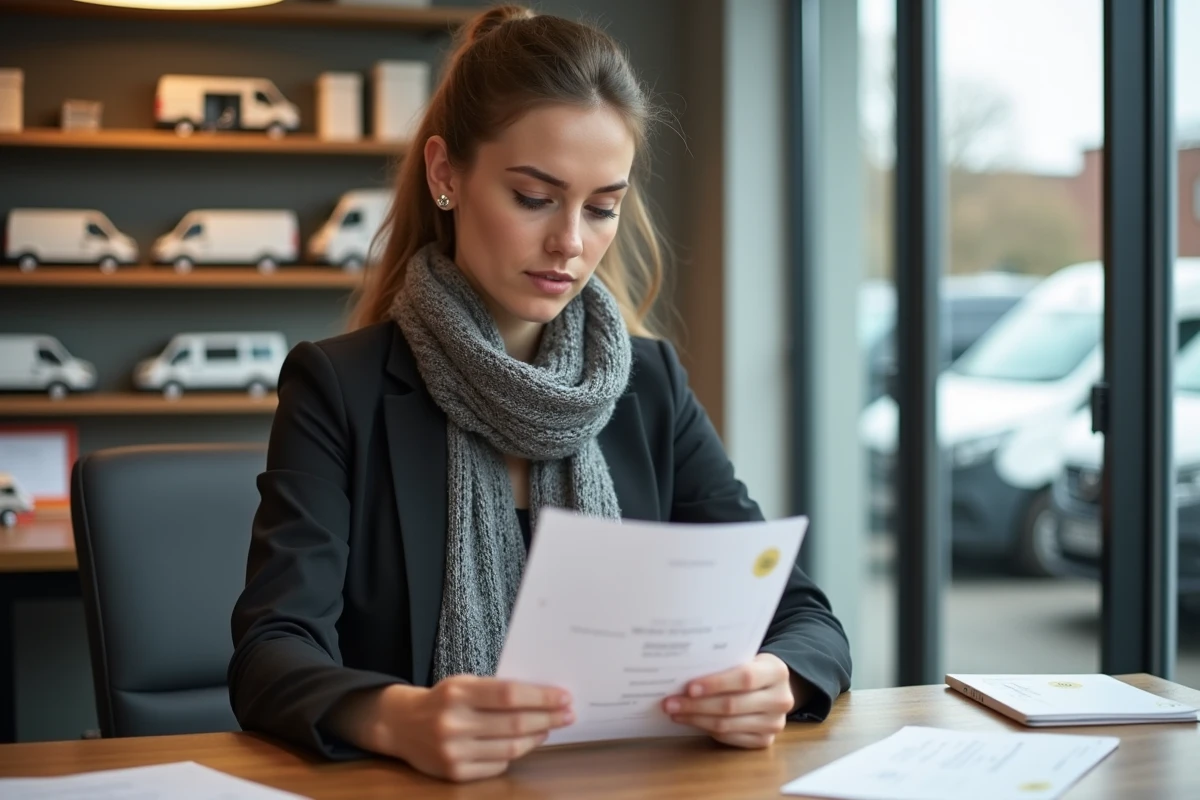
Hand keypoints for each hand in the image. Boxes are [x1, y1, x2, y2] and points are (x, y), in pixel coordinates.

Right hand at [376, 676, 574, 781]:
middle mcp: (453, 723)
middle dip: (548, 718)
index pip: (509, 695)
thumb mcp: (464, 684)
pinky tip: (525, 743)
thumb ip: (496, 690)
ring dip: (536, 737)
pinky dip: (515, 754)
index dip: (541, 697)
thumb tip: (543, 698)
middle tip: (568, 714)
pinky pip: (497, 766)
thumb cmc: (443, 700)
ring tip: (550, 727)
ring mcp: (453, 751)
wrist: (401, 725)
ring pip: (510, 748)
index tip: (564, 696)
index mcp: (457, 693)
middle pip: (514, 723)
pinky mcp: (454, 773)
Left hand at [661, 653, 802, 748]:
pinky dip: (707, 729)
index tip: (688, 687)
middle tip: (670, 703)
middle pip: (732, 705)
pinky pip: (729, 738)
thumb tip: (682, 671)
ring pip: (727, 725)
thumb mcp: (747, 657)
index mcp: (777, 672)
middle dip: (696, 705)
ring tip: (674, 712)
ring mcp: (774, 723)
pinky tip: (691, 721)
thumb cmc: (752, 667)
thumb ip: (725, 663)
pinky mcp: (765, 741)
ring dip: (696, 719)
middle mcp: (781, 700)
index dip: (715, 684)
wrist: (774, 687)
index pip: (744, 678)